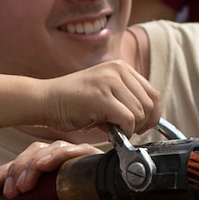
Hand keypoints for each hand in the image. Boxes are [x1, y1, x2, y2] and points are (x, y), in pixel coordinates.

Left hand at [0, 140, 102, 197]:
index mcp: (64, 182)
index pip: (31, 170)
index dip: (9, 176)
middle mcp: (73, 168)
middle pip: (36, 156)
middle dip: (14, 169)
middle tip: (2, 189)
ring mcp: (84, 160)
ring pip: (49, 150)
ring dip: (30, 165)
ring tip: (19, 185)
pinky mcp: (97, 158)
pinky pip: (73, 150)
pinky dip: (55, 155)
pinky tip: (42, 165)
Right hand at [41, 60, 160, 137]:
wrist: (45, 100)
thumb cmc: (73, 102)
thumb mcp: (105, 93)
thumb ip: (126, 100)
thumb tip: (148, 119)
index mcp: (121, 67)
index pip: (153, 94)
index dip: (152, 115)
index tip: (140, 126)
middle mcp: (117, 70)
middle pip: (150, 104)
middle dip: (142, 124)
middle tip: (125, 131)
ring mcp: (109, 82)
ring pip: (140, 113)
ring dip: (131, 128)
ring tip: (112, 129)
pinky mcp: (101, 97)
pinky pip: (128, 120)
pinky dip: (124, 132)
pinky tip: (109, 132)